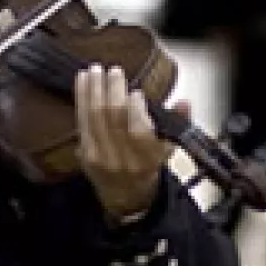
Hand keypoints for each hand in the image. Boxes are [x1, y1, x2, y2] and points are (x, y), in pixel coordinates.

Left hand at [74, 64, 182, 221]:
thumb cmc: (147, 166)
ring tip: (94, 70)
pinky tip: (81, 82)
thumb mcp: (168, 148)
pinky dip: (81, 99)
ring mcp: (100, 156)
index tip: (136, 92)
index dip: (135, 108)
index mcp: (146, 158)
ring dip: (93, 89)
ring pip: (94, 116)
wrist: (124, 195)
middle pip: (113, 118)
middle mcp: (122, 158)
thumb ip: (177, 123)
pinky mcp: (85, 152)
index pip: (138, 130)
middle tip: (113, 70)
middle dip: (112, 90)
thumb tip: (184, 102)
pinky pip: (81, 121)